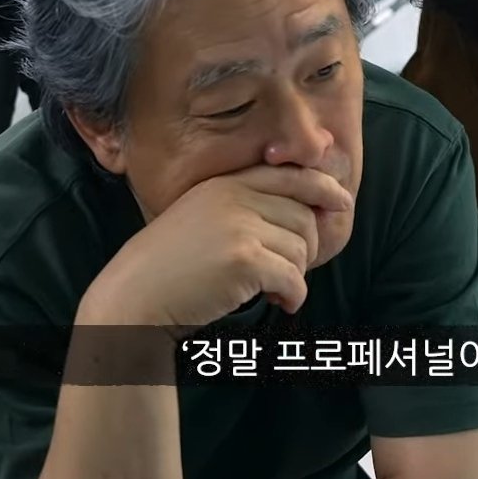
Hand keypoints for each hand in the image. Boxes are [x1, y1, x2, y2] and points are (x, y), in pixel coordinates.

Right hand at [78, 165, 355, 329]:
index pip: (290, 175)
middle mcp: (234, 197)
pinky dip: (294, 295)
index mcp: (225, 184)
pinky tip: (281, 302)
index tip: (342, 201)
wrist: (135, 297)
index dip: (324, 187)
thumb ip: (242, 206)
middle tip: (287, 272)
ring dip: (296, 274)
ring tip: (273, 288)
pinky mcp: (243, 260)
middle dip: (305, 248)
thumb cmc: (170, 267)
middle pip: (303, 216)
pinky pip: (293, 277)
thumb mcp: (203, 217)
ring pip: (300, 248)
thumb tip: (304, 213)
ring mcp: (239, 226)